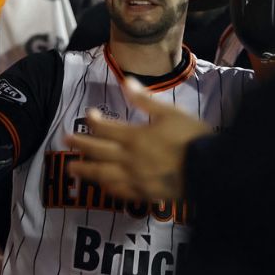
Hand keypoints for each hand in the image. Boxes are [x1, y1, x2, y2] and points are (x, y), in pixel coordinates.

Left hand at [65, 79, 210, 199]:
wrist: (209, 169)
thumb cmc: (192, 137)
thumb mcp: (170, 112)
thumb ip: (145, 100)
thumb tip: (126, 82)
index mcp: (135, 136)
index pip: (105, 128)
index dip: (93, 121)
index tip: (87, 115)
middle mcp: (130, 158)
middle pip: (98, 152)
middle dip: (80, 145)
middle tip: (65, 141)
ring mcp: (135, 178)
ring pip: (103, 174)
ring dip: (86, 170)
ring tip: (72, 168)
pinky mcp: (144, 193)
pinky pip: (120, 191)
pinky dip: (107, 187)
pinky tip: (102, 185)